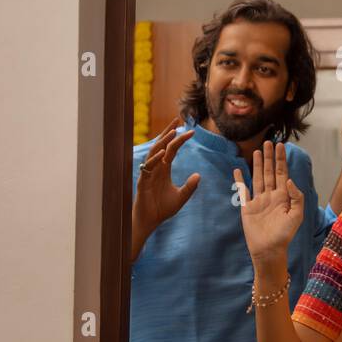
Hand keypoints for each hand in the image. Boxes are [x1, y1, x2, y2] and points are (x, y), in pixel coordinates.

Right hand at [134, 116, 200, 233]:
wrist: (150, 221)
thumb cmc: (162, 209)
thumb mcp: (181, 197)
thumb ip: (190, 187)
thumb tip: (198, 175)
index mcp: (164, 169)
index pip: (171, 149)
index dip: (180, 139)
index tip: (191, 131)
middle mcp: (155, 168)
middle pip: (161, 145)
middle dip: (168, 132)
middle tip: (177, 120)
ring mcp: (148, 174)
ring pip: (154, 153)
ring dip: (162, 142)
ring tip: (172, 132)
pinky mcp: (142, 182)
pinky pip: (148, 168)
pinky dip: (154, 160)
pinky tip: (162, 153)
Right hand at [233, 140, 304, 263]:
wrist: (269, 250)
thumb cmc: (285, 235)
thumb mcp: (296, 215)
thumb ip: (296, 197)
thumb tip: (290, 180)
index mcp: (283, 196)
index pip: (283, 173)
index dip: (281, 159)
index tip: (281, 145)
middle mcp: (271, 195)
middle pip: (270, 172)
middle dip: (269, 157)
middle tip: (268, 142)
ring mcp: (258, 200)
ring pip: (258, 177)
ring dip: (257, 164)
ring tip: (257, 151)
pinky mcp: (247, 207)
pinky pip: (243, 191)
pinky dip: (240, 180)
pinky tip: (238, 170)